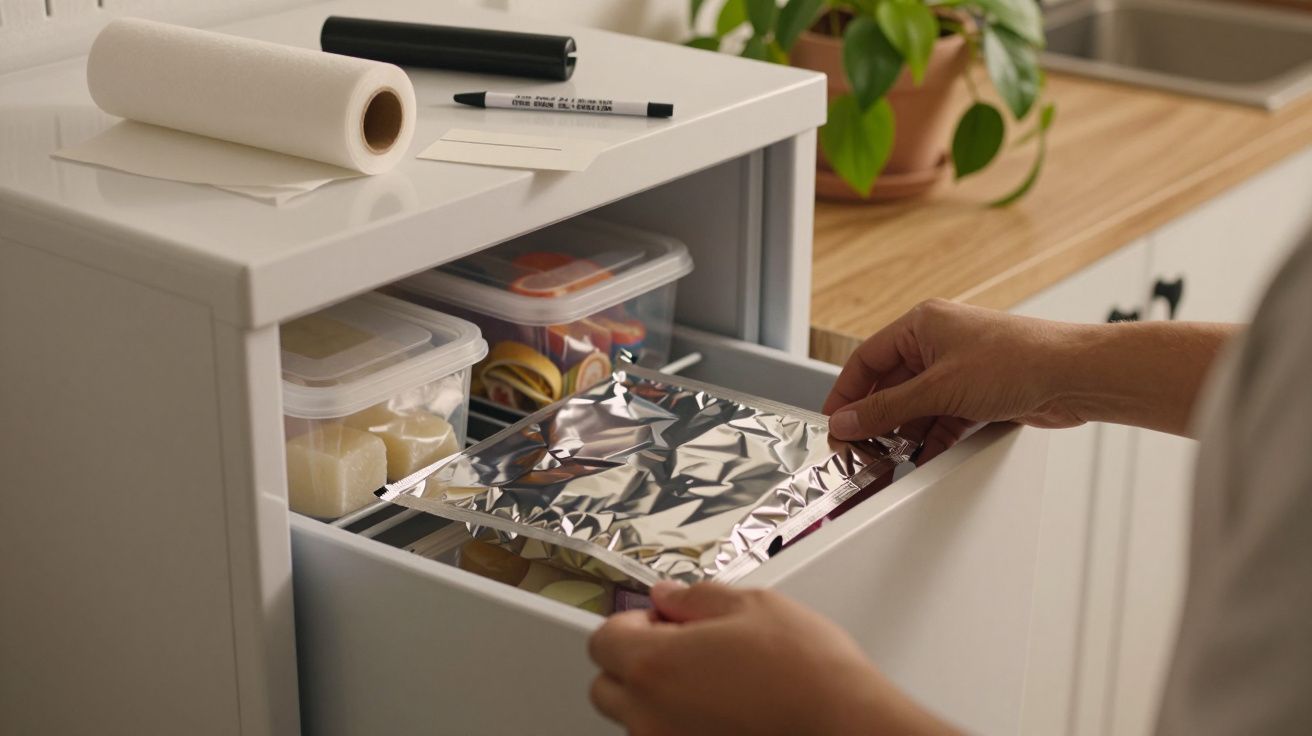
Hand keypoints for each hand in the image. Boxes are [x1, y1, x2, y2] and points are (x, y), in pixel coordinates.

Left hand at [587, 582, 956, 735]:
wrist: (847, 727)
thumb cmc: (808, 672)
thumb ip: (695, 598)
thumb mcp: (752, 605)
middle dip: (634, 663)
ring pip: (637, 720)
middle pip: (607, 687)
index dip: (631, 622)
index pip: (602, 640)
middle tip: (680, 647)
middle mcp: (651, 716)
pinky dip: (683, 725)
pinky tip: (724, 710)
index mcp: (654, 665)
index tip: (661, 619)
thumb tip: (667, 597)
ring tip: (710, 681)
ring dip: (656, 698)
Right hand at [823, 299, 1083, 460]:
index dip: (847, 393)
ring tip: (893, 457)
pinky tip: (924, 456)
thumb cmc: (1019, 360)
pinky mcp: (979, 393)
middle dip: (877, 419)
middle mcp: (939, 343)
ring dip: (906, 432)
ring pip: (917, 405)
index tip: (835, 422)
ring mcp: (960, 369)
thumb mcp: (939, 388)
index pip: (867, 359)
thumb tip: (848, 420)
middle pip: (891, 385)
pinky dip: (933, 438)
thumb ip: (887, 409)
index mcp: (922, 324)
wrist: (1075, 376)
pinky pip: (943, 417)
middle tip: (861, 447)